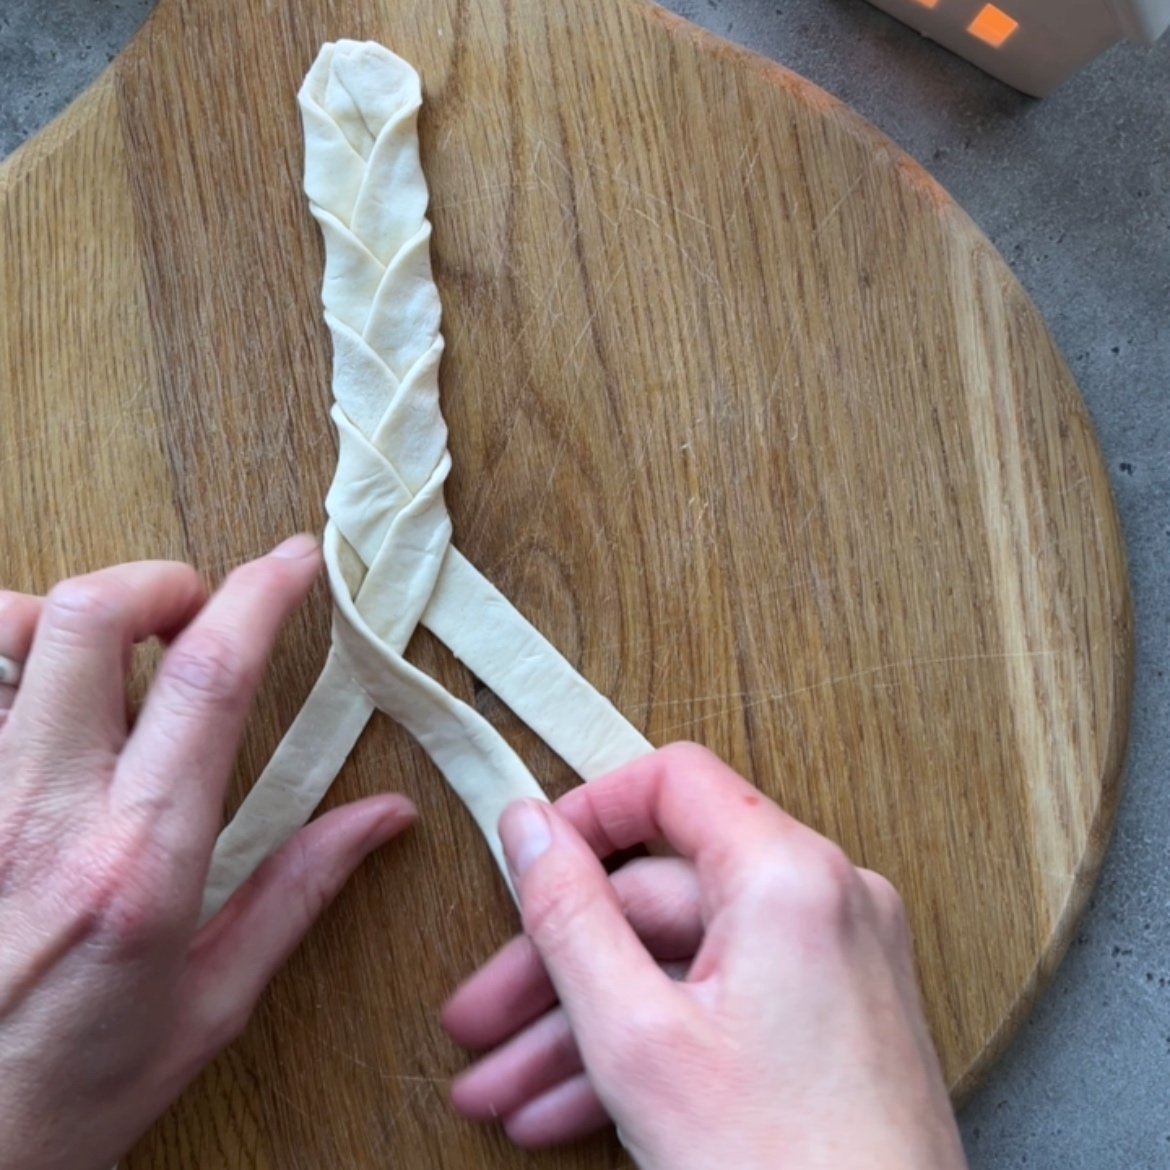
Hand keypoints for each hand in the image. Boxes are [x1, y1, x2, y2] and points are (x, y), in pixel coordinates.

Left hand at [0, 537, 414, 1169]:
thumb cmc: (70, 1093)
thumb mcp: (211, 1004)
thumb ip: (300, 890)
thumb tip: (385, 816)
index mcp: (142, 862)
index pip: (212, 678)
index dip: (264, 593)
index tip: (297, 562)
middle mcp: (41, 816)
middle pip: (92, 616)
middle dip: (162, 580)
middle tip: (198, 608)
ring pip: (4, 634)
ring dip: (70, 616)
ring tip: (111, 655)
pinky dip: (7, 662)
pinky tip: (41, 702)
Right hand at [443, 744, 966, 1169]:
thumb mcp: (638, 1040)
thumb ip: (570, 915)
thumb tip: (529, 827)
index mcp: (788, 876)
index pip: (672, 783)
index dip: (588, 814)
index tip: (528, 864)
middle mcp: (823, 900)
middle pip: (658, 896)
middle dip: (555, 967)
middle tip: (480, 1021)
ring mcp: (831, 961)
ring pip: (679, 962)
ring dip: (585, 1023)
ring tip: (503, 1090)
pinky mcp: (830, 1017)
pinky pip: (720, 1003)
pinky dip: (649, 1044)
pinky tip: (567, 1107)